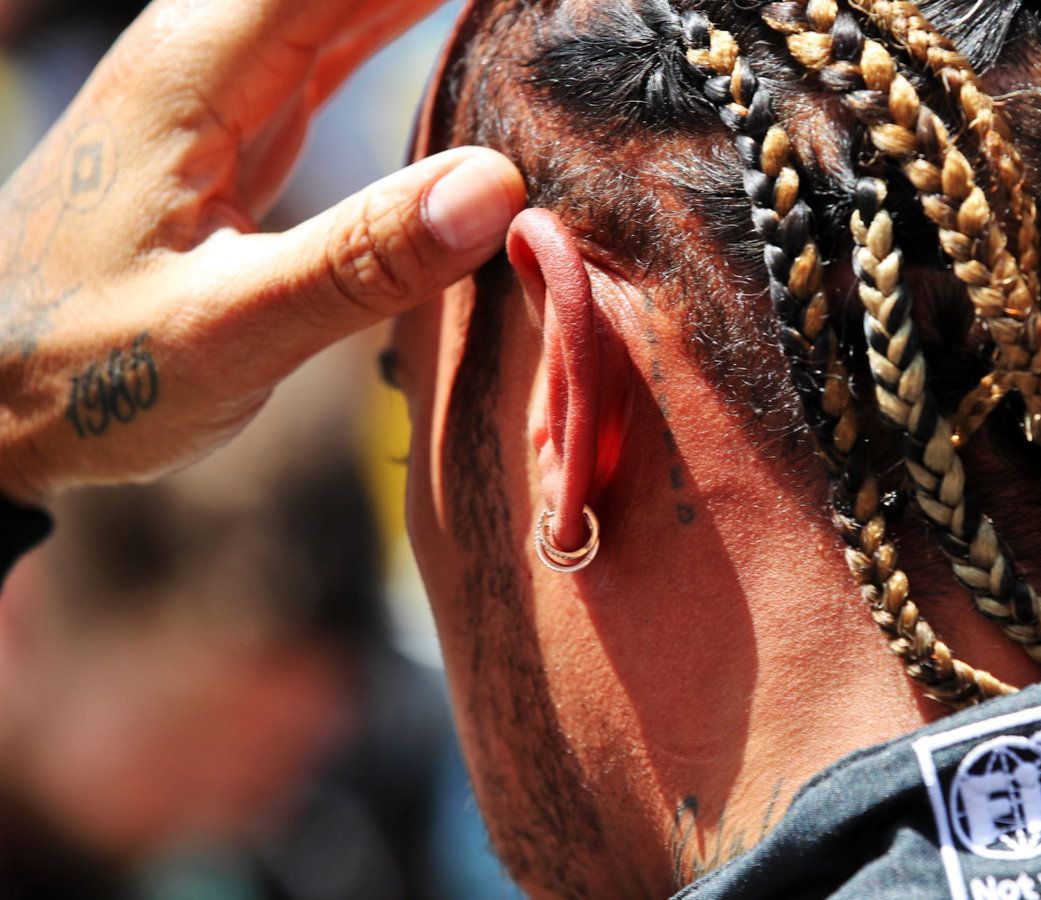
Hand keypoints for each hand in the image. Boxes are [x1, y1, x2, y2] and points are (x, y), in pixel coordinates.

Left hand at [0, 0, 522, 503]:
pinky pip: (342, 35)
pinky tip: (463, 23)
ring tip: (535, 17)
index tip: (556, 1)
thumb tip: (502, 185)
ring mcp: (225, 79)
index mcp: (201, 64)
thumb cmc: (79, 372)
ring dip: (431, 0)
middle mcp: (209, 46)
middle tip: (568, 13)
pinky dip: (410, 23)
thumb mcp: (226, 333)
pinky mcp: (240, 120)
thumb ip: (361, 260)